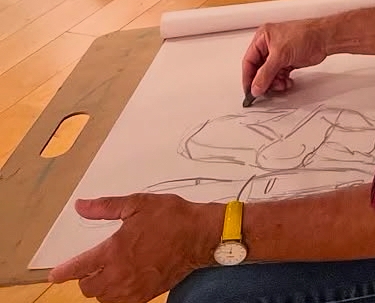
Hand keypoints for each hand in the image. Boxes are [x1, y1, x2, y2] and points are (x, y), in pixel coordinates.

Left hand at [48, 193, 219, 302]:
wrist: (199, 236)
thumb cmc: (170, 217)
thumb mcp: (137, 204)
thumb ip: (105, 207)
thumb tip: (81, 206)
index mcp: (114, 251)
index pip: (79, 267)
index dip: (63, 272)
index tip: (54, 275)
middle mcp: (119, 274)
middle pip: (88, 288)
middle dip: (85, 277)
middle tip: (92, 265)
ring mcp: (132, 289)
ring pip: (102, 298)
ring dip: (100, 288)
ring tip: (107, 273)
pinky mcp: (144, 296)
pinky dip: (115, 295)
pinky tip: (122, 282)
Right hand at [242, 17, 328, 97]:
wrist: (324, 38)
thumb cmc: (305, 35)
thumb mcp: (280, 55)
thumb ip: (265, 74)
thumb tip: (255, 87)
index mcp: (263, 38)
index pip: (249, 60)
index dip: (248, 77)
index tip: (249, 91)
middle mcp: (269, 45)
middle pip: (259, 69)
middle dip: (263, 81)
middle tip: (266, 91)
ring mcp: (279, 54)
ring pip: (269, 74)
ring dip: (274, 82)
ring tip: (281, 85)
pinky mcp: (287, 61)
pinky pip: (279, 75)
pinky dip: (282, 81)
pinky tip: (287, 82)